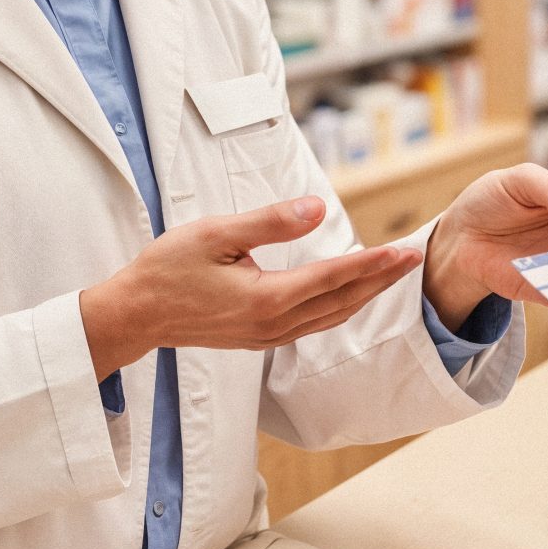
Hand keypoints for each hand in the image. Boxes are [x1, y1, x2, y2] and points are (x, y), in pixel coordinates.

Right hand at [79, 196, 419, 375]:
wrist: (135, 315)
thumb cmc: (167, 270)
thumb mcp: (215, 234)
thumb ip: (269, 222)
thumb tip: (316, 209)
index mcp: (266, 298)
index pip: (332, 277)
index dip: (371, 263)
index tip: (403, 250)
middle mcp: (273, 324)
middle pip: (341, 301)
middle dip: (379, 280)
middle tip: (412, 259)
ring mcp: (266, 336)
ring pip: (330, 317)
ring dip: (363, 296)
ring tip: (389, 275)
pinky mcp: (258, 338)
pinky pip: (312, 325)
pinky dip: (338, 308)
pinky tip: (347, 295)